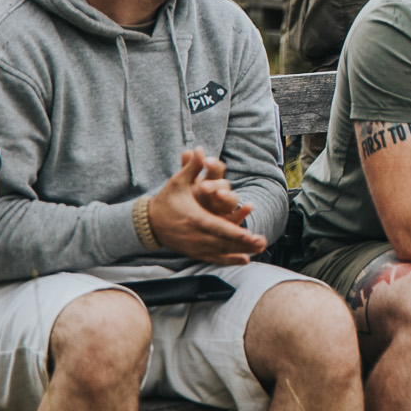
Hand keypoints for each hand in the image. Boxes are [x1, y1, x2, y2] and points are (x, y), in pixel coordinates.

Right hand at [147, 148, 266, 264]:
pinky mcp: (193, 251)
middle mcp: (195, 234)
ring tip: (258, 252)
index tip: (251, 236)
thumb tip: (198, 149)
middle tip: (262, 243)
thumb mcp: (178, 182)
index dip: (235, 233)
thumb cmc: (166, 200)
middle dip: (243, 244)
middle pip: (223, 242)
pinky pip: (213, 258)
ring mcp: (194, 245)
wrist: (147, 222)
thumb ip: (191, 167)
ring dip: (240, 253)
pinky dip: (228, 260)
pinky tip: (244, 261)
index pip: (218, 228)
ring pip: (220, 252)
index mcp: (195, 218)